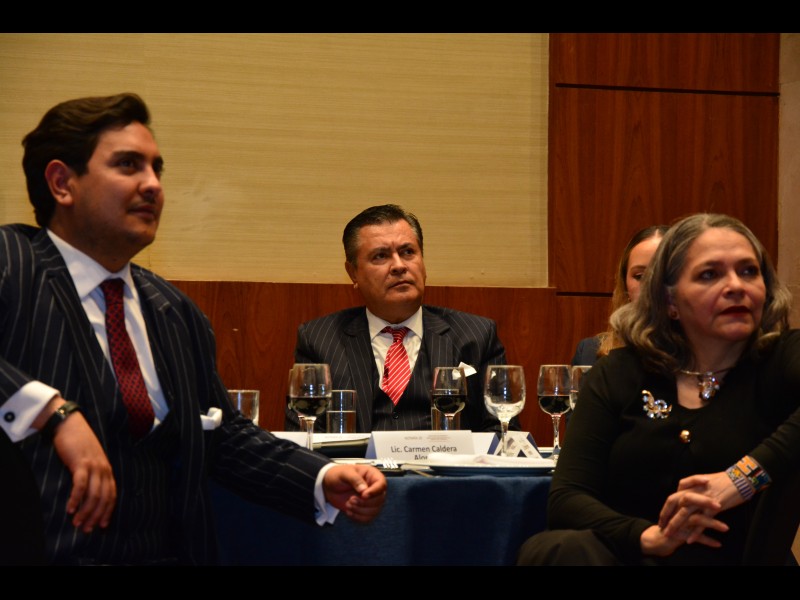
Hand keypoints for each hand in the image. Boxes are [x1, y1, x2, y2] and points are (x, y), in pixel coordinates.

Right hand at [52, 412, 116, 532]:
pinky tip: (70, 509)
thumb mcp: (90, 461)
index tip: (102, 526)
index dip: (107, 512)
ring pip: (94, 494)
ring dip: (86, 511)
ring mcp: (94, 466)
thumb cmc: (78, 444)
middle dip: (96, 516)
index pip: (112, 495)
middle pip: (104, 498)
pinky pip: (81, 485)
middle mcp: (104, 469)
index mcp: (107, 470)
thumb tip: (87, 495)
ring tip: (77, 523)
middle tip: (86, 529)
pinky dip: (76, 498)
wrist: (70, 425)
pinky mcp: (81, 463)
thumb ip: (92, 475)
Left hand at [322, 464, 386, 522]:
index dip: (375, 491)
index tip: (363, 495)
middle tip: (351, 499)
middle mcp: (374, 488)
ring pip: (374, 511)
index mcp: (372, 476)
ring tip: (348, 504)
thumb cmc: (338, 475)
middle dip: (364, 503)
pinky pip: (368, 518)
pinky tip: (349, 511)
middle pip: (379, 500)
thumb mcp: (345, 473)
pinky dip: (358, 517)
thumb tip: (364, 489)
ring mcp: (370, 500)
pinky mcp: (364, 509)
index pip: (382, 484)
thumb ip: (355, 479)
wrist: (328, 486)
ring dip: (360, 511)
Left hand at [655, 473, 738, 547]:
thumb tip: (690, 494)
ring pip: (684, 513)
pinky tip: (690, 540)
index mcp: (692, 486)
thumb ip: (696, 488)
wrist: (741, 479)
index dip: (666, 507)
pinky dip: (695, 532)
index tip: (662, 517)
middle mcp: (694, 491)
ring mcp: (703, 499)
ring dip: (676, 525)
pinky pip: (702, 522)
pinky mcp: (714, 508)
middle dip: (666, 516)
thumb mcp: (706, 481)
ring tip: (670, 535)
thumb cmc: (726, 480)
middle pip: (674, 503)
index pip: (673, 496)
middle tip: (662, 527)